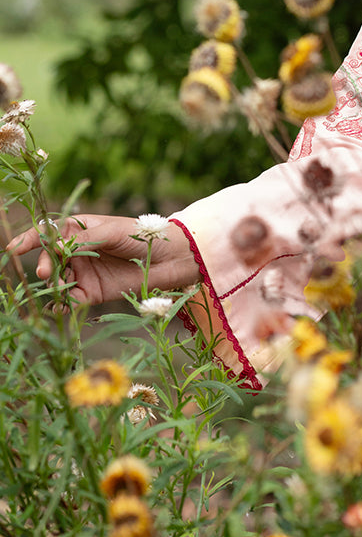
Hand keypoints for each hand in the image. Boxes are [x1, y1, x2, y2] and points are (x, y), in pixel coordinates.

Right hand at [4, 214, 200, 305]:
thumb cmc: (141, 235)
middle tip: (45, 272)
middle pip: (49, 259)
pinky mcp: (91, 293)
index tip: (13, 249)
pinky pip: (70, 300)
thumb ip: (85, 241)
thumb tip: (56, 248)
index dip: (29, 239)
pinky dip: (62, 305)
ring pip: (57, 280)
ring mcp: (83, 272)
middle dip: (44, 264)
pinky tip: (60, 307)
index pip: (48, 233)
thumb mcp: (112, 232)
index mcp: (79, 228)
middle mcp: (76, 251)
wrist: (170, 258)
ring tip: (57, 289)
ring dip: (52, 286)